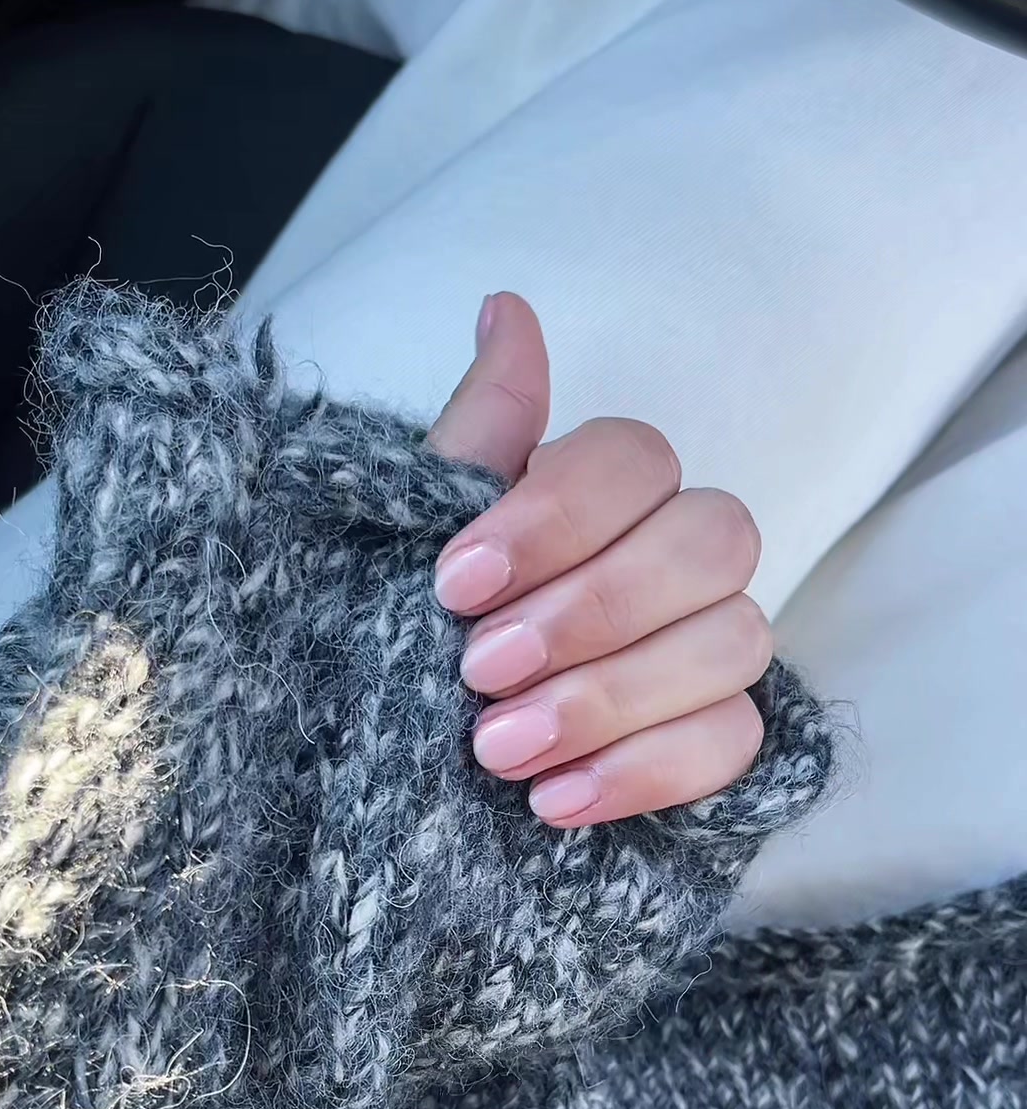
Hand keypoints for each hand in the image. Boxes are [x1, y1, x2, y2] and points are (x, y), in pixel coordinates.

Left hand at [427, 292, 771, 826]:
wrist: (372, 784)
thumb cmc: (392, 642)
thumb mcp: (406, 538)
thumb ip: (476, 435)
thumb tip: (506, 306)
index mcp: (602, 497)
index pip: (640, 459)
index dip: (557, 515)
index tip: (454, 584)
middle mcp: (674, 561)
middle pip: (716, 541)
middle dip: (593, 610)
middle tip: (478, 671)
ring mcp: (706, 653)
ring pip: (734, 643)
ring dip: (610, 698)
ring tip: (497, 750)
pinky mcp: (715, 745)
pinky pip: (735, 744)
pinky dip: (645, 773)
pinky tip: (552, 802)